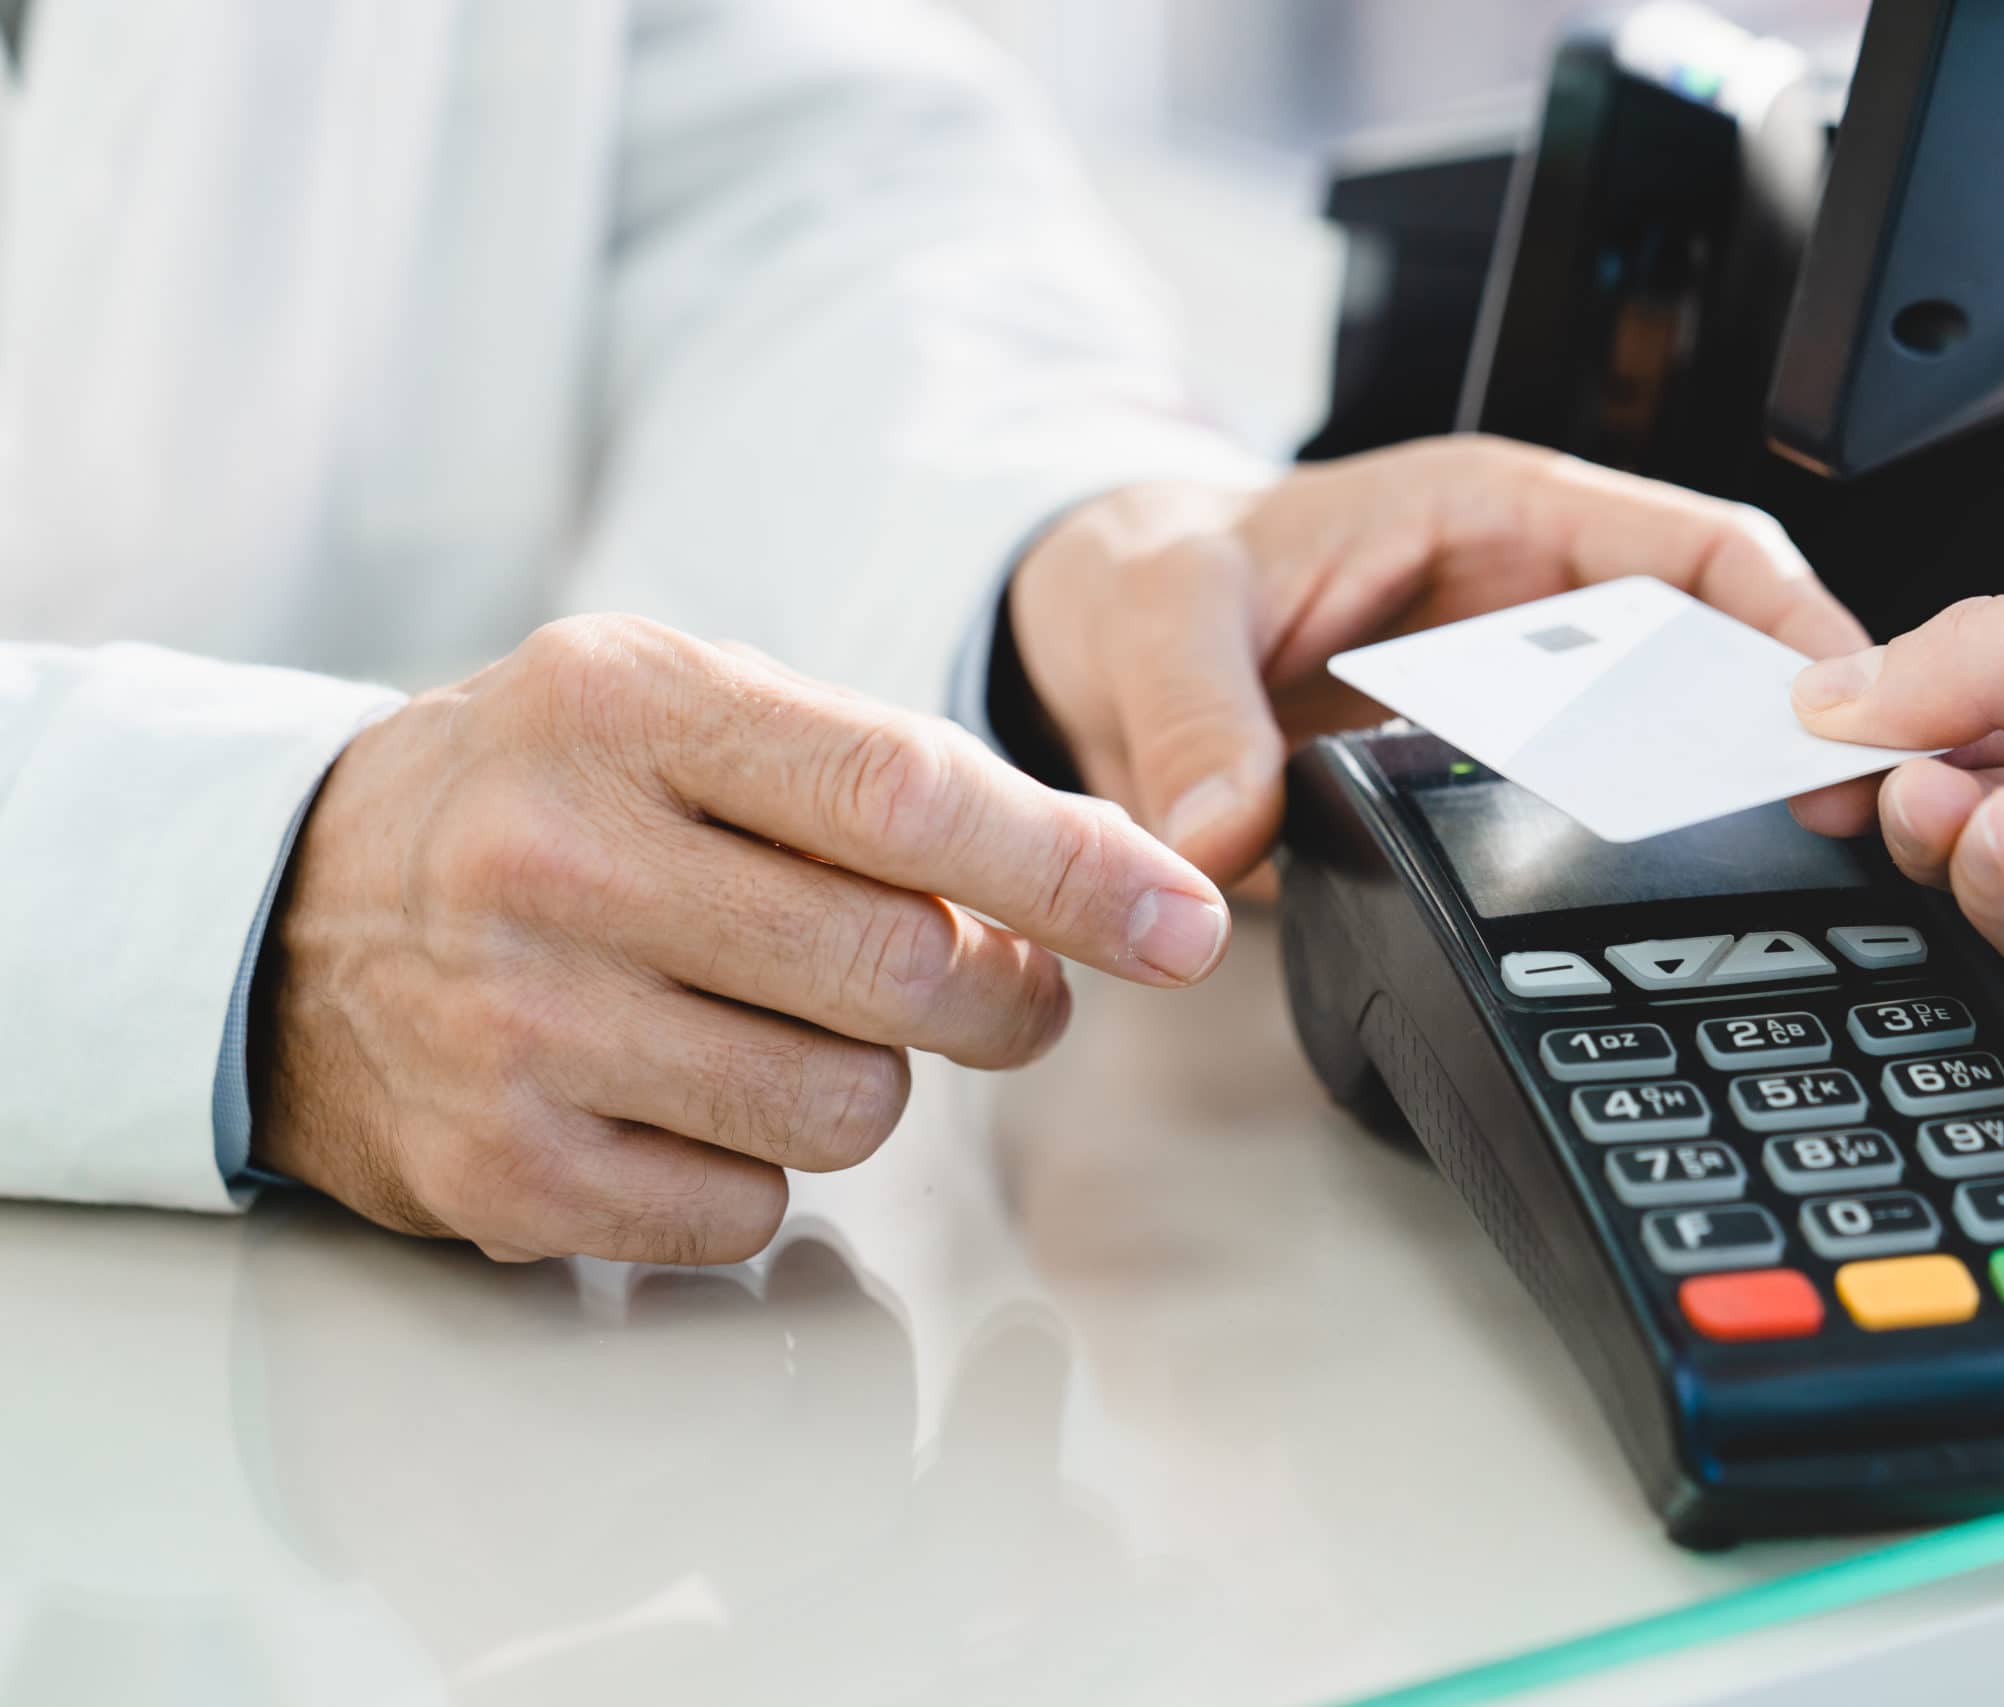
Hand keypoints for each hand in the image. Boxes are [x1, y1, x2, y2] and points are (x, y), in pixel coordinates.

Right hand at [250, 616, 1228, 1263]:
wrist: (292, 907)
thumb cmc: (550, 795)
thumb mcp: (687, 713)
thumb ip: (883, 783)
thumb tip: (1113, 893)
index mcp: (628, 703)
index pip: (902, 794)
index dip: (1070, 870)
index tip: (1181, 925)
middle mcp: (557, 855)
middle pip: (898, 969)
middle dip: (1001, 998)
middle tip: (1000, 991)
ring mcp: (517, 1022)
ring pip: (842, 1108)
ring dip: (864, 1080)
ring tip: (778, 1022)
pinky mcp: (498, 1170)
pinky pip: (746, 1211)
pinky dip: (758, 1168)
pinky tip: (684, 1096)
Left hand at [1009, 435, 1867, 882]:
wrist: (1092, 642)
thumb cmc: (1151, 571)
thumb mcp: (1160, 614)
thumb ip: (1194, 715)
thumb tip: (1224, 830)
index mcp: (1493, 516)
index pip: (1693, 549)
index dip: (1789, 621)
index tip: (1841, 703)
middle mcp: (1524, 614)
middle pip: (1709, 668)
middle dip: (1781, 739)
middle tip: (1836, 821)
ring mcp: (1507, 715)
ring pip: (1661, 760)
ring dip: (1718, 817)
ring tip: (1782, 885)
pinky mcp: (1469, 799)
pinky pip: (1574, 836)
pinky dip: (1620, 876)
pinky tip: (1646, 927)